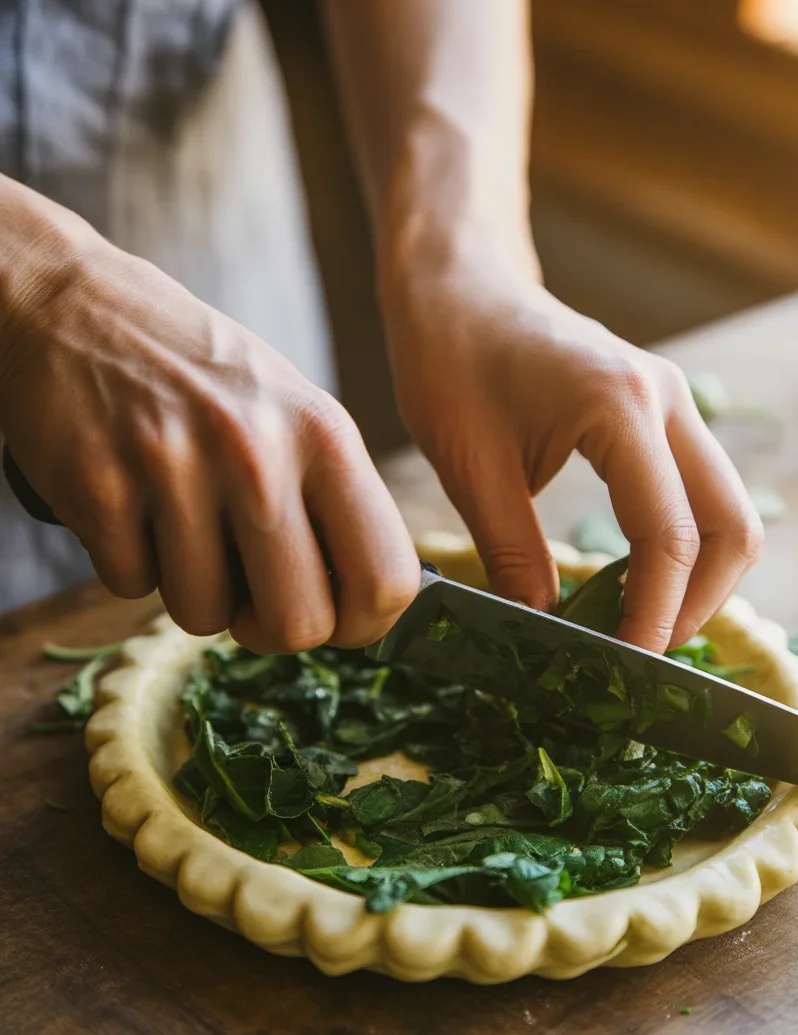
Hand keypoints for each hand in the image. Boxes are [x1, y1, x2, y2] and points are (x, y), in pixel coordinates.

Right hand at [0, 181, 418, 651]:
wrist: (74, 305)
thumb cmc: (202, 375)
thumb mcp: (295, 414)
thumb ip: (333, 501)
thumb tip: (367, 606)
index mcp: (326, 436)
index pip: (385, 580)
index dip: (361, 625)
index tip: (332, 617)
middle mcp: (259, 452)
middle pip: (297, 624)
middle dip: (268, 628)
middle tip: (246, 593)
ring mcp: (175, 468)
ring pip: (205, 615)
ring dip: (190, 589)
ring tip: (180, 523)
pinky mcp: (100, 486)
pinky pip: (131, 585)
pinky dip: (130, 562)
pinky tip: (131, 503)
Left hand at [381, 249, 762, 652]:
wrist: (458, 284)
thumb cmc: (450, 358)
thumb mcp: (470, 468)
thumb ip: (512, 555)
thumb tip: (545, 633)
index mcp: (619, 407)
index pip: (667, 537)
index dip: (653, 616)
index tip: (624, 670)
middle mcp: (667, 398)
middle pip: (731, 526)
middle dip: (698, 603)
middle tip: (641, 655)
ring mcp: (673, 398)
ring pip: (727, 509)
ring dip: (699, 576)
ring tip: (640, 624)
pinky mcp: (661, 409)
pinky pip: (700, 489)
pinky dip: (684, 542)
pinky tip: (633, 576)